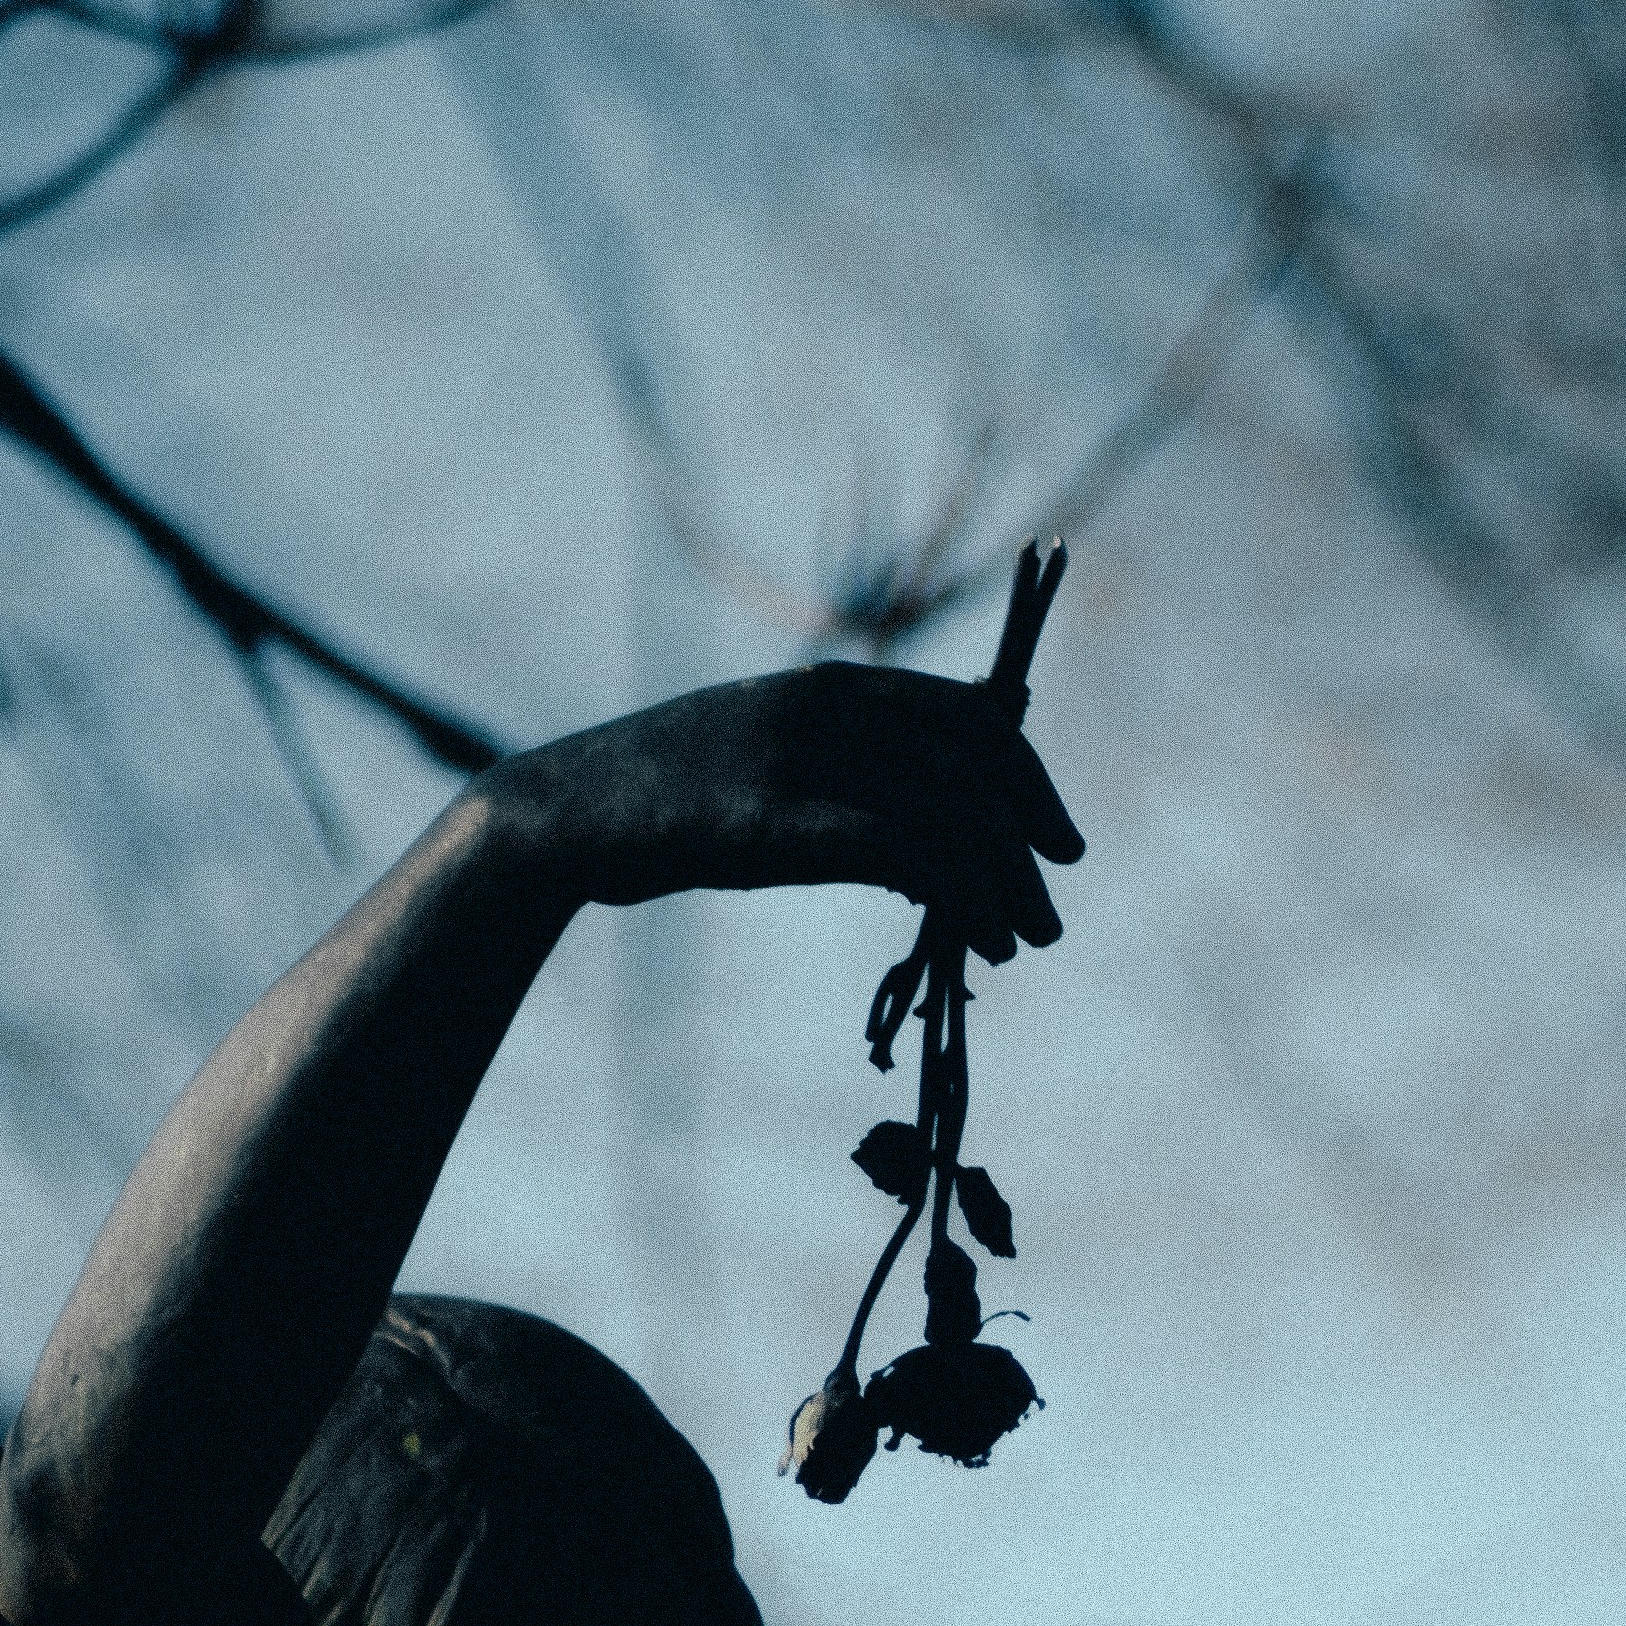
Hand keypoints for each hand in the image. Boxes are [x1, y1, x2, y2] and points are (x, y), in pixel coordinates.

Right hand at [497, 667, 1082, 958]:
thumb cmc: (662, 811)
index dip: (1025, 770)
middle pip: (975, 754)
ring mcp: (805, 760)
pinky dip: (962, 897)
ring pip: (952, 808)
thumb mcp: (770, 786)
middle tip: (1060, 884)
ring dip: (1007, 877)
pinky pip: (906, 852)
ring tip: (1031, 937)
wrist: (565, 816)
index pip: (967, 712)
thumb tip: (930, 864)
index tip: (1054, 834)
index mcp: (831, 688)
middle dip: (1032, 822)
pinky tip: (982, 938)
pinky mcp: (782, 822)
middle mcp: (830, 706)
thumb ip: (850, 800)